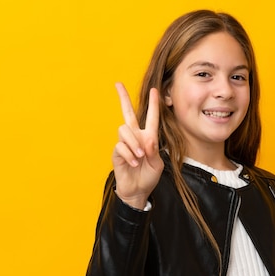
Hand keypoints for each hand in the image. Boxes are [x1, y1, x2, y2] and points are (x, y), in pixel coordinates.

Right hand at [111, 82, 163, 209]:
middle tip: (118, 84)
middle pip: (128, 113)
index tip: (154, 90)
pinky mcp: (117, 153)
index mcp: (148, 138)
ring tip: (140, 156)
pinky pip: (120, 146)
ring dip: (133, 143)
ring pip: (124, 130)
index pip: (151, 118)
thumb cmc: (148, 177)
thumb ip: (153, 151)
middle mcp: (135, 137)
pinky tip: (134, 163)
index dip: (153, 104)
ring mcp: (125, 144)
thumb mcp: (157, 164)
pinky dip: (129, 155)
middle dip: (123, 98)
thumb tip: (146, 139)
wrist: (137, 191)